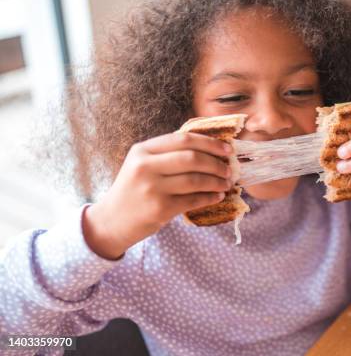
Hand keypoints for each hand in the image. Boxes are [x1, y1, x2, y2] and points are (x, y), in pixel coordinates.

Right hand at [84, 132, 233, 259]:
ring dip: (216, 181)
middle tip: (229, 169)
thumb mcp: (142, 165)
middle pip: (192, 158)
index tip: (226, 149)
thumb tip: (210, 148)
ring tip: (226, 183)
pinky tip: (217, 197)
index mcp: (142, 150)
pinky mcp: (160, 208)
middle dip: (216, 163)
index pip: (183, 139)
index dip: (209, 143)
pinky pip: (193, 200)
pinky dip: (210, 198)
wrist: (111, 221)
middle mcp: (145, 166)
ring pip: (195, 180)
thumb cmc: (134, 190)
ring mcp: (152, 188)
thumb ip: (168, 154)